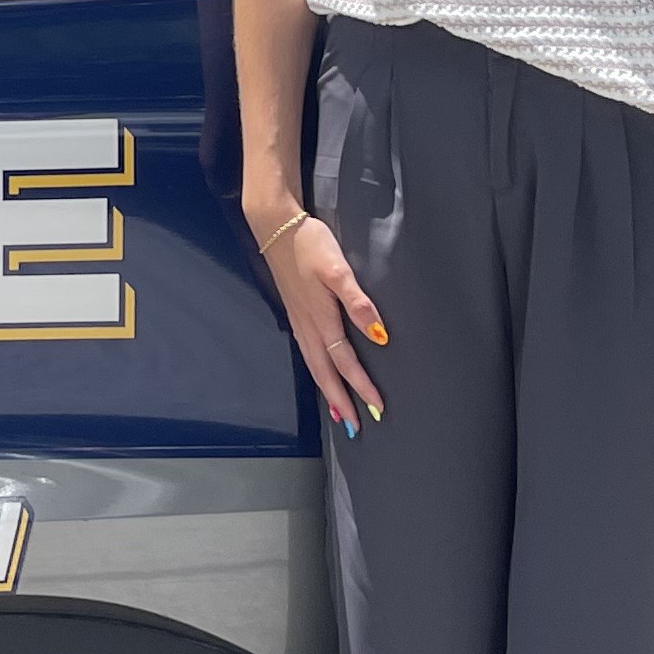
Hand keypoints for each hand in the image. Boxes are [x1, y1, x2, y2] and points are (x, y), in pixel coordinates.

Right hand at [253, 207, 387, 426]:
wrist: (275, 226)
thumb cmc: (308, 243)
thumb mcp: (337, 268)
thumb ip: (358, 302)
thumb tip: (378, 336)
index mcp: (321, 318)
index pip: (344, 362)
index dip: (361, 386)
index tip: (376, 408)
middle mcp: (308, 325)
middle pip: (325, 372)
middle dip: (340, 401)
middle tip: (354, 427)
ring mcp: (299, 320)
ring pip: (314, 365)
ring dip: (328, 390)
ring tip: (338, 412)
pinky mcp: (295, 312)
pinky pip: (308, 352)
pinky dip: (317, 371)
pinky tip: (320, 372)